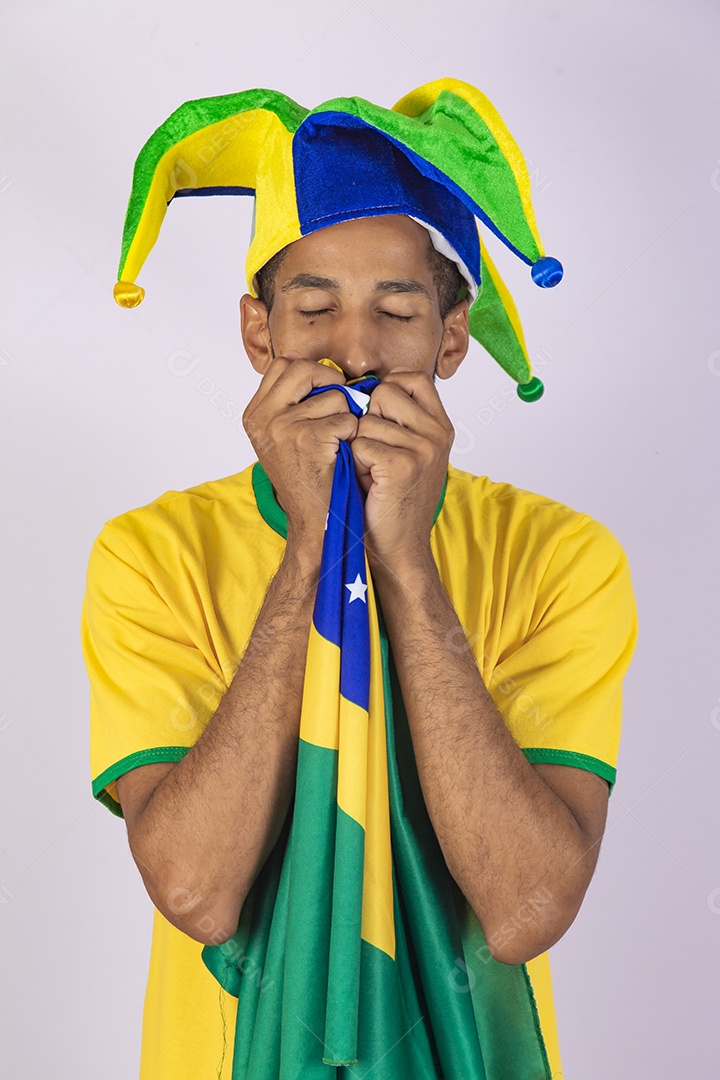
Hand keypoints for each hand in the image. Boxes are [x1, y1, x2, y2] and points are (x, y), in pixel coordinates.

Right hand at [242, 357, 357, 553]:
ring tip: (339, 442)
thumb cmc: (308, 480)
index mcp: (254, 415)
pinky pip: (346, 418)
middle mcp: (263, 418)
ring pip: (332, 395)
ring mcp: (282, 426)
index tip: (324, 393)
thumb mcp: (285, 438)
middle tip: (341, 409)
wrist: (314, 522)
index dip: (311, 373)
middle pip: (303, 368)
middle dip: (331, 384)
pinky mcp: (308, 438)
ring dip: (346, 416)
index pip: (283, 364)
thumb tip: (310, 363)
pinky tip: (345, 455)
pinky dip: (354, 434)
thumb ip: (292, 402)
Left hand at [350, 371, 453, 572]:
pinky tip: (368, 482)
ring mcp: (424, 449)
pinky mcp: (403, 465)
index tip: (378, 418)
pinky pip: (360, 444)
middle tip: (373, 452)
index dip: (386, 390)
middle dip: (368, 419)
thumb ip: (399, 420)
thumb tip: (367, 387)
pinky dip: (355, 463)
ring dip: (359, 446)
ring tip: (371, 472)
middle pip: (385, 392)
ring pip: (367, 420)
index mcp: (441, 426)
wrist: (399, 548)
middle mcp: (438, 434)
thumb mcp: (407, 453)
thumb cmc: (392, 499)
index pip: (412, 378)